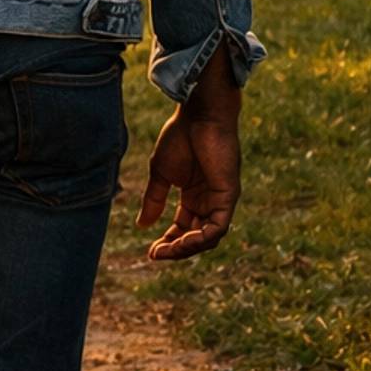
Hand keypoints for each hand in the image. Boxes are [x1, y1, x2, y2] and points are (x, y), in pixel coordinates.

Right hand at [137, 43, 241, 259]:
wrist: (199, 115)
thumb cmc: (180, 137)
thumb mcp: (161, 173)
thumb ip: (154, 200)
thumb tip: (142, 225)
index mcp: (193, 196)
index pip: (183, 228)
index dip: (168, 241)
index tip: (150, 251)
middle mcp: (208, 202)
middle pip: (195, 237)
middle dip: (176, 249)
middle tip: (156, 254)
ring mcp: (220, 200)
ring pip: (207, 238)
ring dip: (187, 248)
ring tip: (166, 250)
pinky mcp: (228, 197)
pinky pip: (217, 228)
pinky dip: (201, 238)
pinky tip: (183, 240)